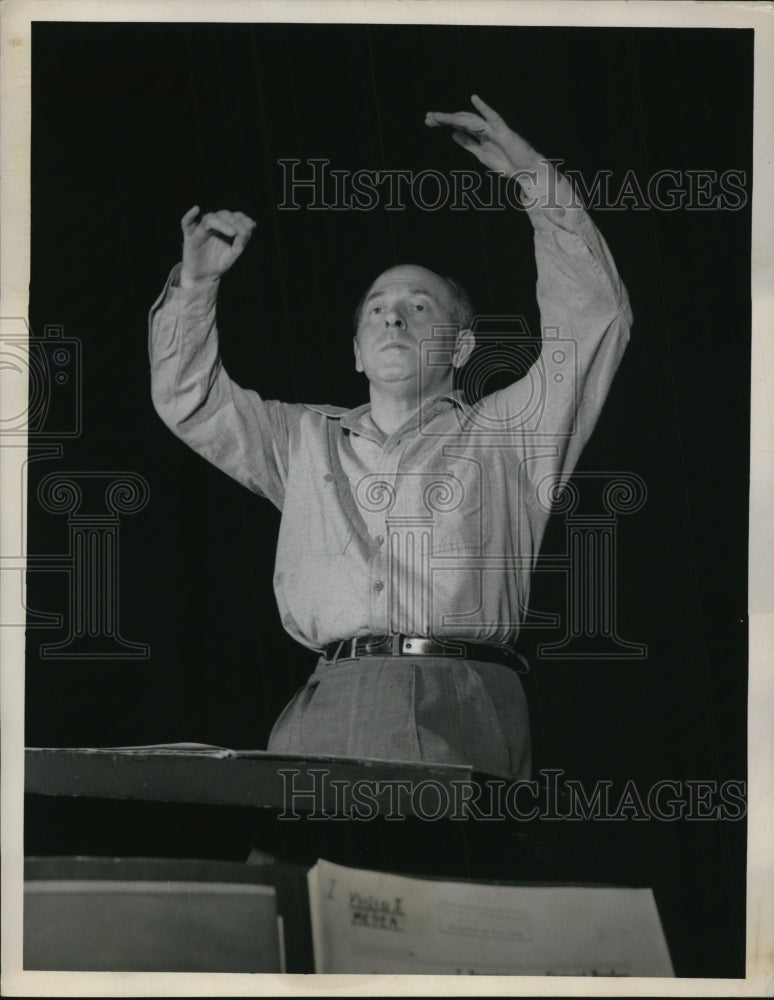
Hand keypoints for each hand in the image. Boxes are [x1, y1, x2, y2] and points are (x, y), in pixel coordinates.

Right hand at [180, 207, 255, 286]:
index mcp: (224, 227)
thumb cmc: (218, 263)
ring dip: (222, 223)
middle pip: (223, 215)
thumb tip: (250, 227)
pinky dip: (189, 215)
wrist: (204, 277)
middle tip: (243, 232)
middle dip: (234, 222)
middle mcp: (213, 225)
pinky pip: (186, 223)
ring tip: (233, 232)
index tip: (251, 226)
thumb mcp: (233, 253)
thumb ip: (241, 241)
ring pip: (209, 218)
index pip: (233, 216)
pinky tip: (196, 209)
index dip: (243, 218)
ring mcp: (200, 229)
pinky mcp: (189, 237)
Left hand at [425, 94, 539, 176]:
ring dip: (455, 118)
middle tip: (428, 117)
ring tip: (439, 117)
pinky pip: (493, 118)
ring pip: (472, 120)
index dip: (444, 122)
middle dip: (445, 119)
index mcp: (479, 136)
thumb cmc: (507, 163)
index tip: (428, 121)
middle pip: (462, 121)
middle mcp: (485, 130)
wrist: (526, 171)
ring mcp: (494, 130)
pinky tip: (475, 98)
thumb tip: (453, 134)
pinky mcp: (504, 133)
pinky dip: (485, 108)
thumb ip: (469, 144)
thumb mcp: (481, 154)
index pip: (459, 125)